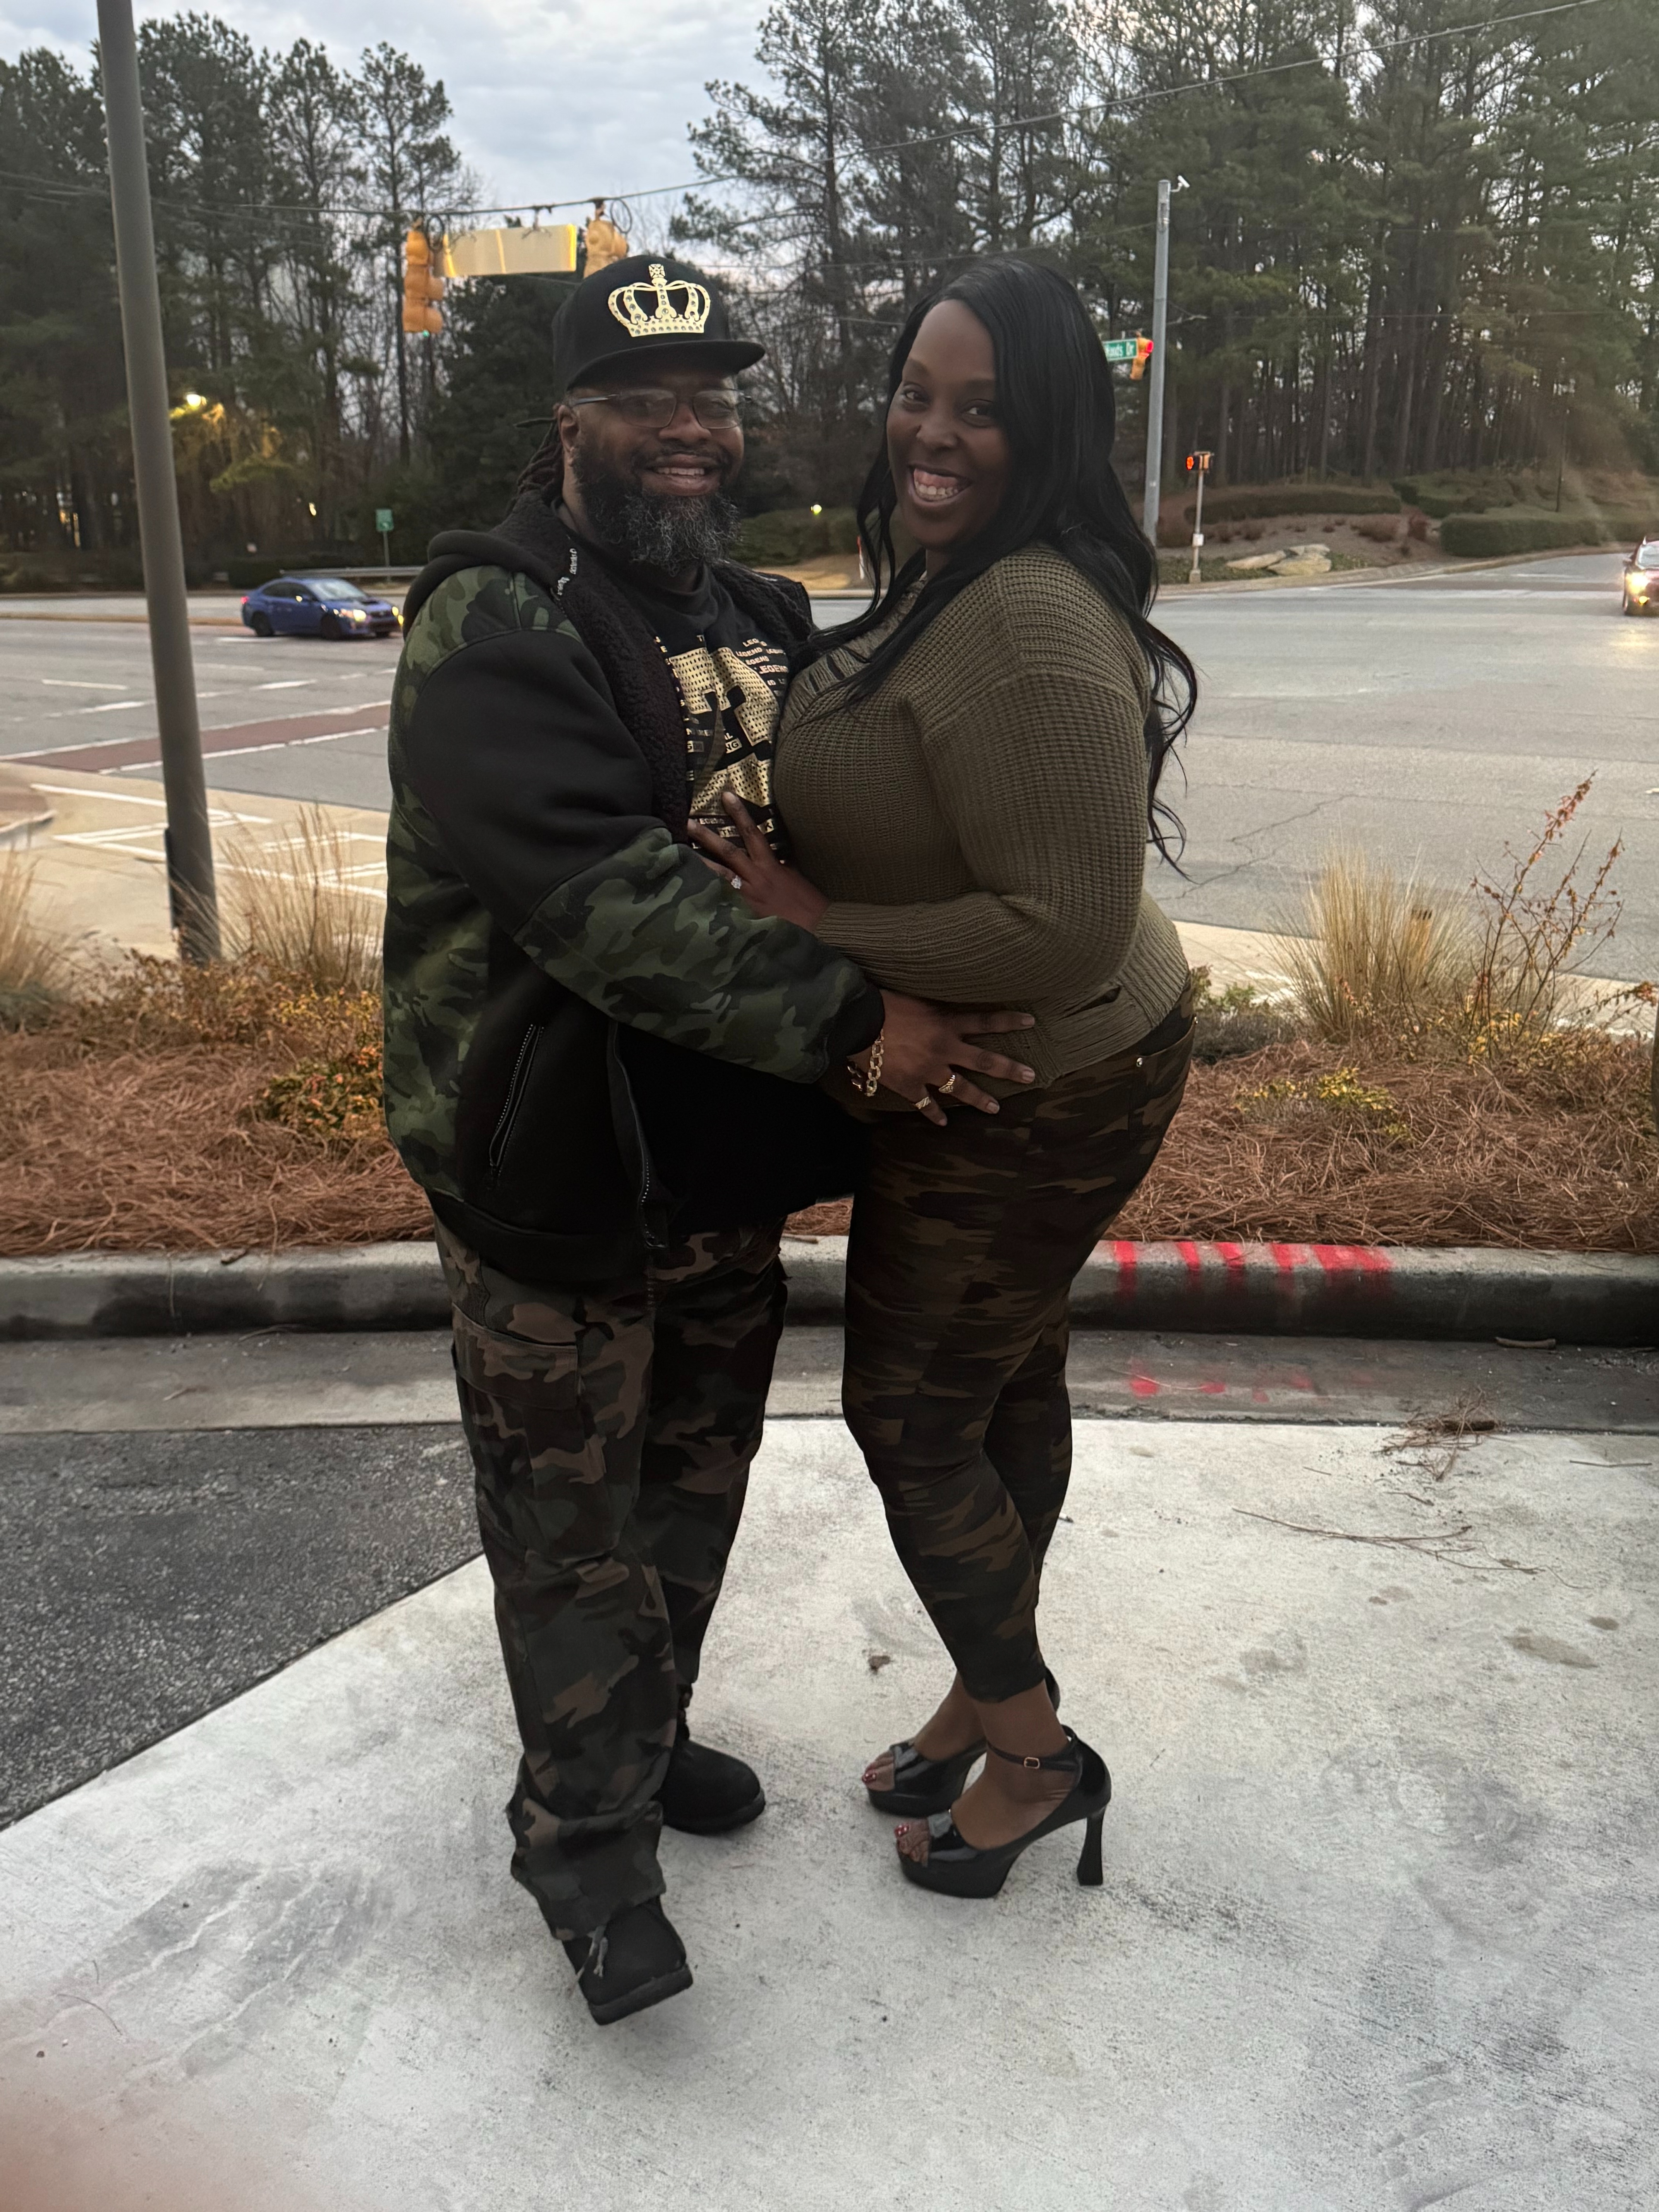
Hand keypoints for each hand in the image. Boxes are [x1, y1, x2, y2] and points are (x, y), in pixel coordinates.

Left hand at [687, 792, 828, 930]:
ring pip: (719, 876)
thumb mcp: (794, 876)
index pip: (752, 832)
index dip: (739, 813)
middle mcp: (756, 877)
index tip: (726, 796)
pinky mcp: (745, 913)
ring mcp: (748, 895)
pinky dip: (708, 895)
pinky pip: (722, 901)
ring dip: (699, 863)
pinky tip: (690, 891)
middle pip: (728, 851)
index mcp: (770, 864)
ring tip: (681, 853)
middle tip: (688, 823)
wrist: (818, 926)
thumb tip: (771, 857)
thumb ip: (778, 865)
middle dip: (707, 836)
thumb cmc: (808, 902)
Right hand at [854, 993, 1035, 1123]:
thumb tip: (945, 1005)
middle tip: (1030, 1076)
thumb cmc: (884, 1003)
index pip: (985, 1021)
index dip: (1009, 1021)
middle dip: (1008, 1069)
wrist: (859, 1023)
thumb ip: (935, 1007)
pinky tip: (943, 1123)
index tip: (1031, 1021)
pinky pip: (925, 1104)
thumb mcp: (916, 998)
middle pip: (984, 1061)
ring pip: (960, 1088)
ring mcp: (928, 1071)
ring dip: (979, 1099)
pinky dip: (933, 1114)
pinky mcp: (909, 1085)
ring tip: (995, 1108)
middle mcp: (944, 1049)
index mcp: (946, 1024)